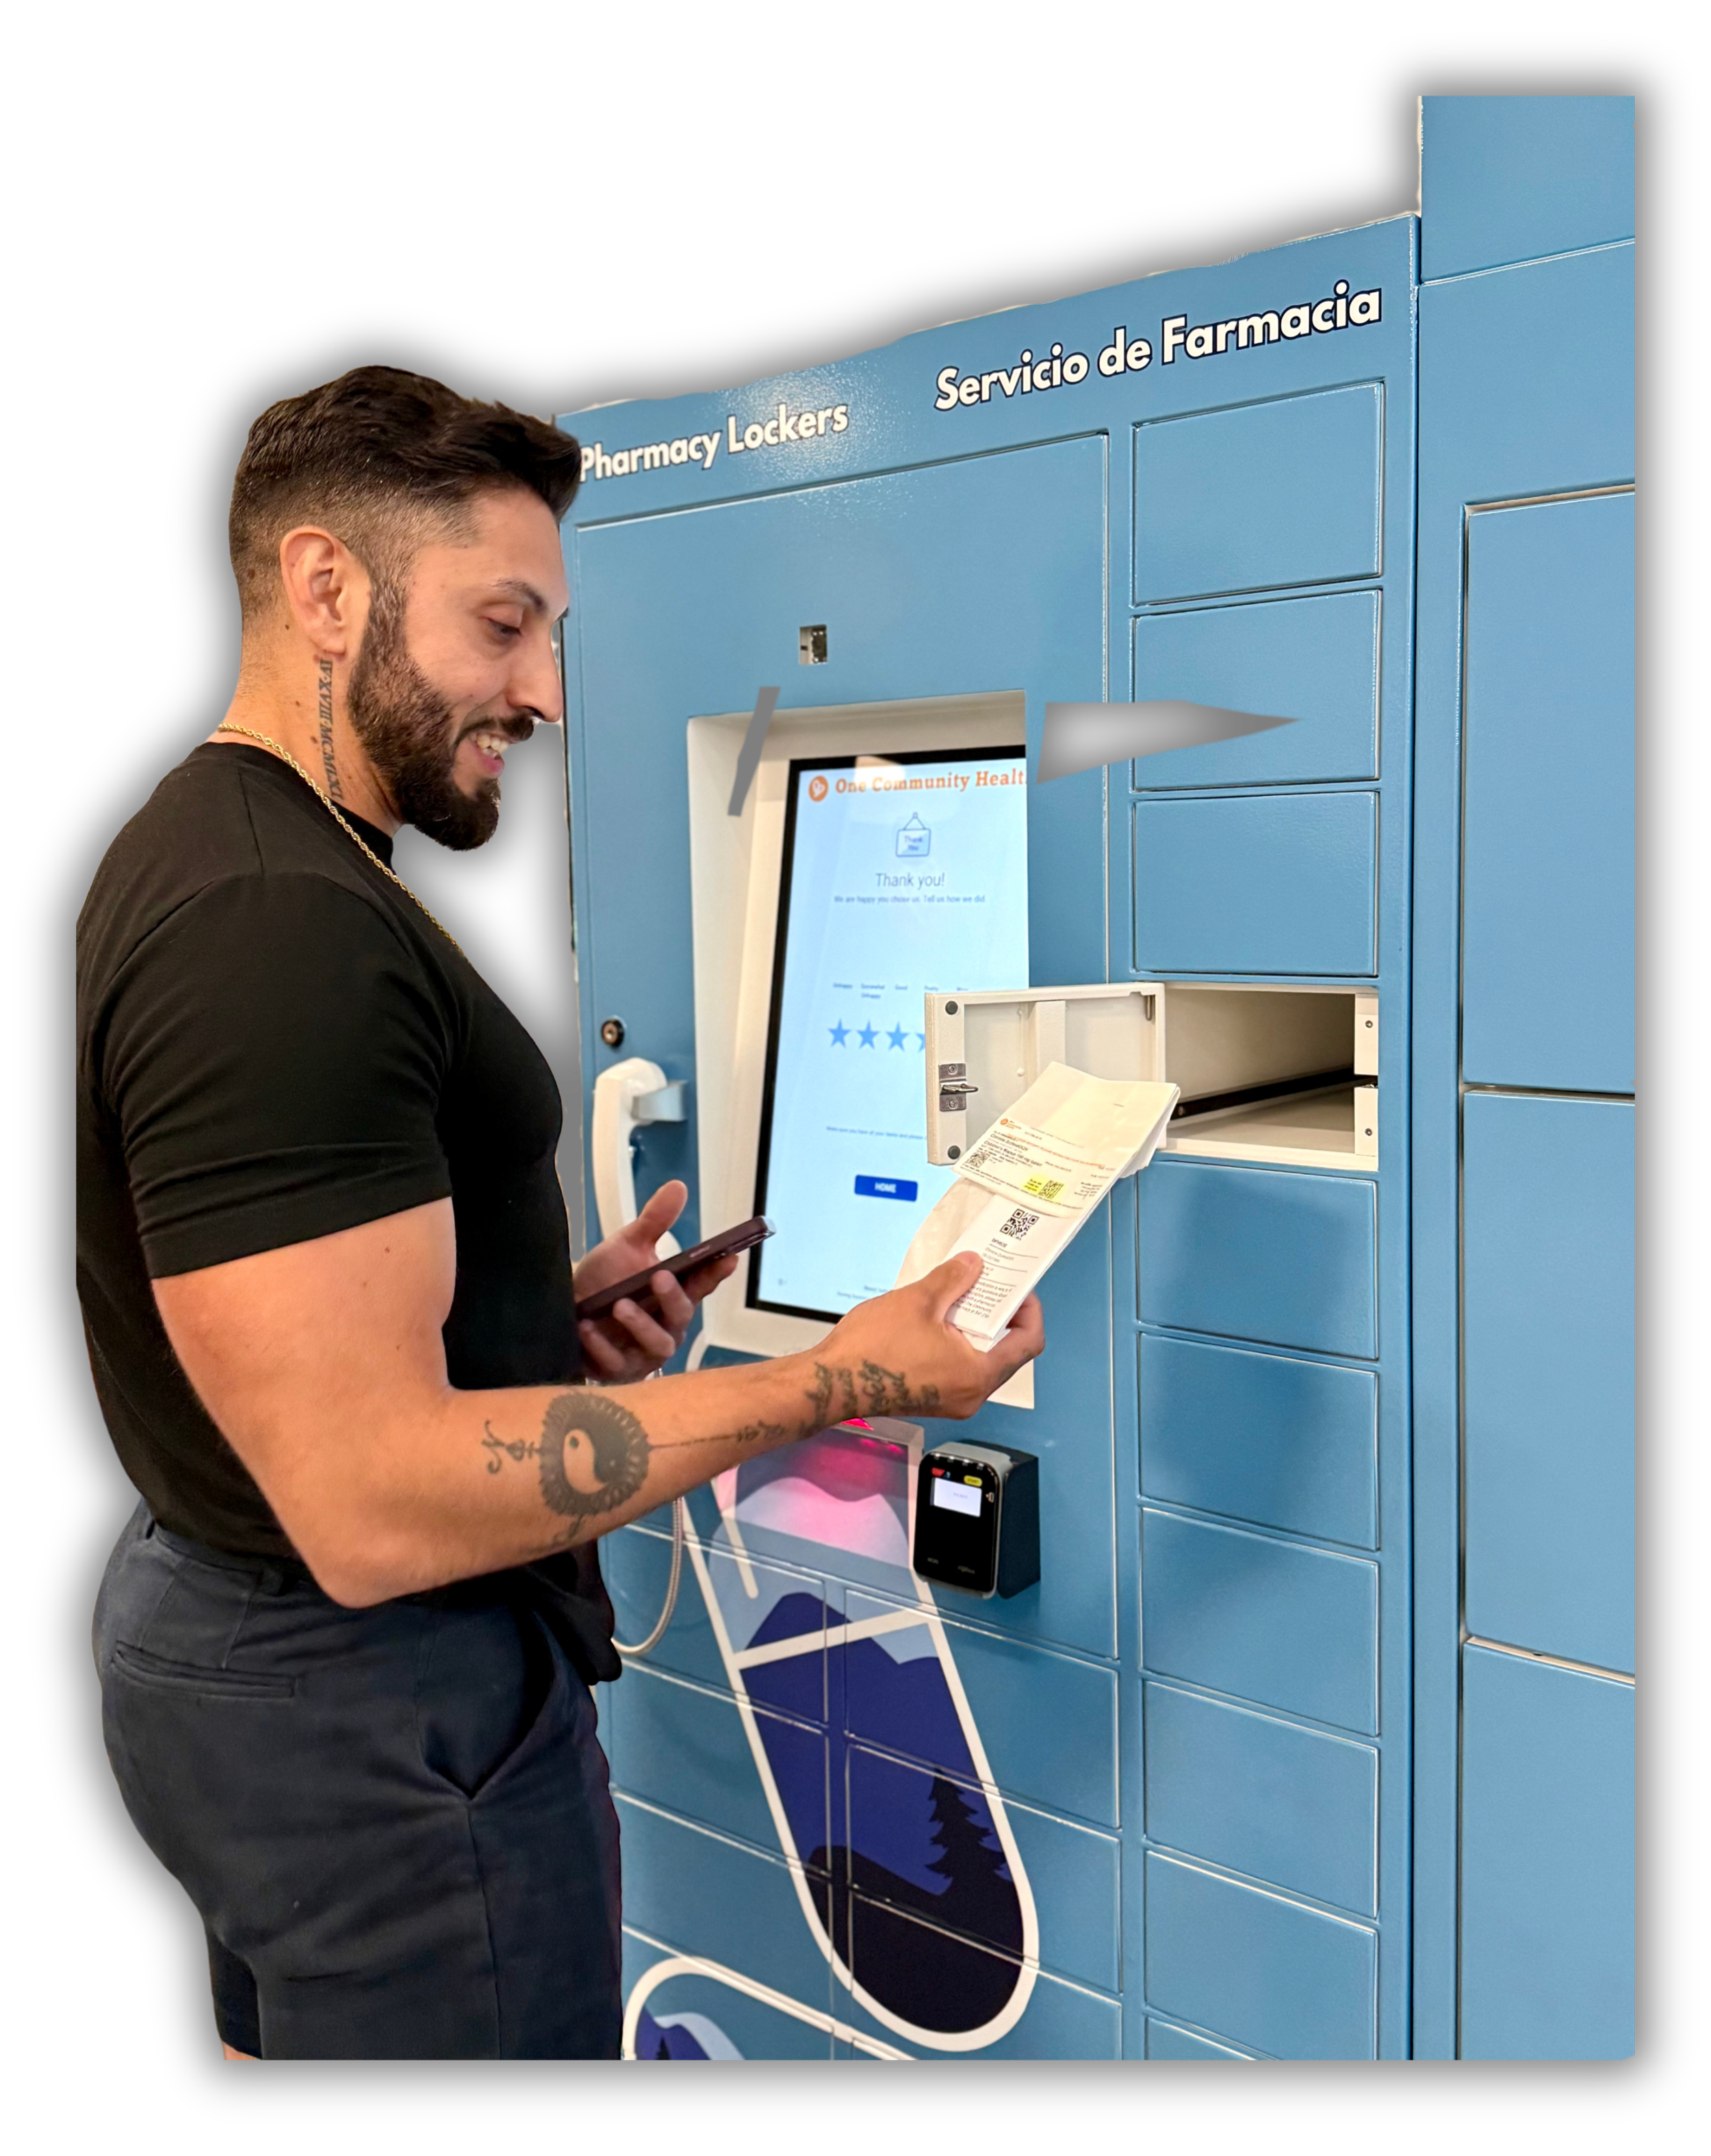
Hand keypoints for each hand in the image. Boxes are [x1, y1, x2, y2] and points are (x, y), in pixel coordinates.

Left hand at [573, 1181, 737, 1381]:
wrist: (564, 1311)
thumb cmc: (604, 1282)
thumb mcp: (627, 1247)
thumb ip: (654, 1222)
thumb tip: (678, 1186)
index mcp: (673, 1296)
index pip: (702, 1284)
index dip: (717, 1272)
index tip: (729, 1257)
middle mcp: (666, 1326)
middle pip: (682, 1316)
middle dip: (674, 1297)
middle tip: (660, 1276)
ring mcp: (643, 1352)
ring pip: (658, 1345)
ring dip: (640, 1325)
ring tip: (619, 1305)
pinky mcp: (618, 1371)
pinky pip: (616, 1363)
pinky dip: (602, 1345)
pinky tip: (586, 1326)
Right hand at [802, 1253, 1044, 1426]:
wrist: (830, 1383)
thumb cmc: (874, 1347)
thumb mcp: (920, 1300)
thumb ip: (954, 1279)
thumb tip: (974, 1264)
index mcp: (978, 1375)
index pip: (1028, 1343)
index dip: (1029, 1309)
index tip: (1015, 1287)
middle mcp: (971, 1395)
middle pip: (1006, 1352)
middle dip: (1000, 1315)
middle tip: (987, 1284)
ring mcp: (950, 1400)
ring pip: (980, 1360)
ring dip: (975, 1328)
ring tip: (959, 1295)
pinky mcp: (930, 1398)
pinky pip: (958, 1368)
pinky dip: (957, 1342)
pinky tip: (938, 1317)